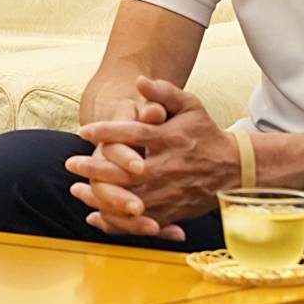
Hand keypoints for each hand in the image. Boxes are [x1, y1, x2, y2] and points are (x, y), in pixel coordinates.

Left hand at [72, 76, 238, 239]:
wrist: (233, 168)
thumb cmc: (204, 133)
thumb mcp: (190, 106)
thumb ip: (164, 92)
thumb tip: (139, 81)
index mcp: (170, 139)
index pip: (135, 134)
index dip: (108, 132)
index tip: (83, 131)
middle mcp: (168, 167)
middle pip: (127, 171)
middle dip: (95, 168)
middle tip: (70, 164)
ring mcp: (170, 192)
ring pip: (130, 199)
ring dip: (101, 197)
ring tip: (77, 190)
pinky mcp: (172, 211)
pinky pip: (141, 221)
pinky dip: (117, 221)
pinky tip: (95, 216)